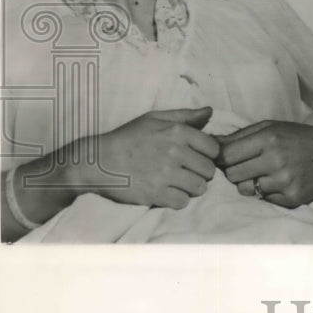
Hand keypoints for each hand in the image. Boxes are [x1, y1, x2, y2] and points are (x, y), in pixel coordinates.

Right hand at [84, 106, 219, 208]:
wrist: (98, 162)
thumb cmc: (128, 138)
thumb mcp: (154, 119)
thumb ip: (185, 115)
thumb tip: (210, 111)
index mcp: (177, 132)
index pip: (213, 148)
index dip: (208, 155)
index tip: (198, 157)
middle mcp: (174, 152)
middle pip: (209, 170)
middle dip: (202, 173)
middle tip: (189, 172)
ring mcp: (165, 174)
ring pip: (199, 187)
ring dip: (193, 188)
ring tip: (181, 183)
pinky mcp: (155, 194)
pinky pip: (183, 202)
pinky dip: (179, 200)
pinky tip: (170, 193)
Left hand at [217, 121, 312, 206]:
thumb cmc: (298, 138)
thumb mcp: (272, 127)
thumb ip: (240, 136)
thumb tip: (210, 143)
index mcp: (268, 138)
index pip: (227, 155)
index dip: (222, 158)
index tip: (227, 158)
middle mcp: (275, 160)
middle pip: (232, 175)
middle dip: (235, 171)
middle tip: (247, 166)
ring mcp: (283, 181)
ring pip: (244, 190)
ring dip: (249, 183)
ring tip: (263, 173)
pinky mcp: (290, 198)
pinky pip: (262, 199)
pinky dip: (266, 192)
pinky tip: (278, 182)